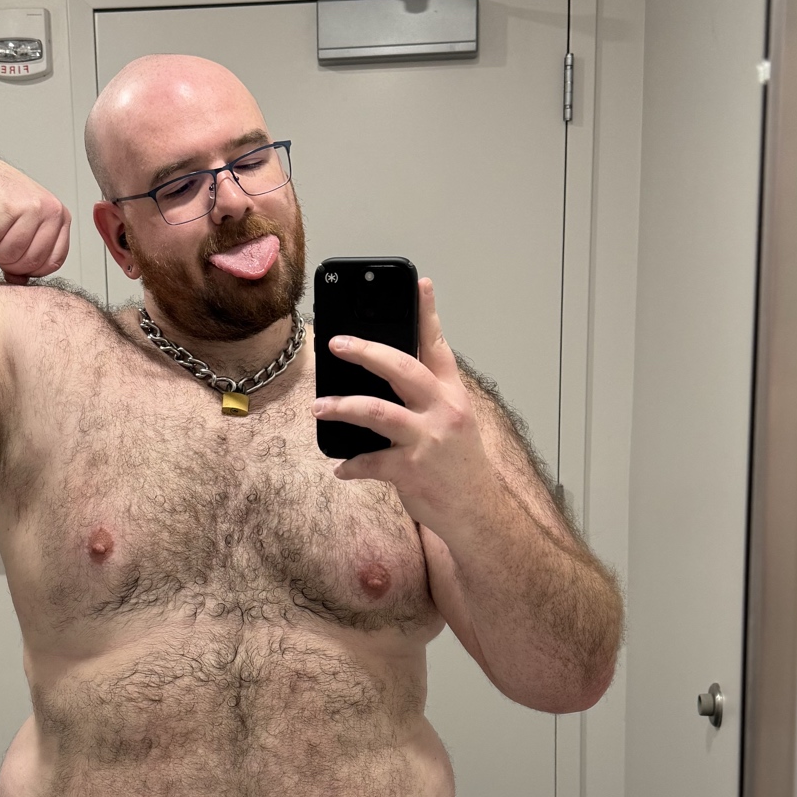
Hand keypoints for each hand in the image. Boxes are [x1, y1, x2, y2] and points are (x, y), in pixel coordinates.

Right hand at [0, 152, 71, 284]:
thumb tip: (21, 282)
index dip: (31, 269)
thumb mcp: (24, 229)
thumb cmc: (2, 204)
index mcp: (61, 218)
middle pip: (30, 261)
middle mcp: (50, 210)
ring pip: (9, 253)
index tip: (18, 259)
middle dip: (9, 260)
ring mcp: (29, 205)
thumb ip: (28, 257)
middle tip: (0, 242)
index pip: (53, 263)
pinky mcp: (4, 204)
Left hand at [311, 278, 489, 533]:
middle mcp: (443, 411)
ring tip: (319, 406)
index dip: (428, 314)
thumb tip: (386, 374)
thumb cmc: (459, 465)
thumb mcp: (454, 422)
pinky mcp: (411, 471)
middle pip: (401, 369)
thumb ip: (428, 397)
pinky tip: (341, 468)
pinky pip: (370, 462)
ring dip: (342, 406)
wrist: (477, 512)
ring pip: (376, 412)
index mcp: (452, 395)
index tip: (421, 283)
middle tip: (336, 343)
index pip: (439, 347)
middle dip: (365, 353)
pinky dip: (351, 465)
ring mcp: (427, 440)